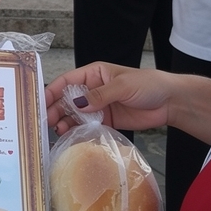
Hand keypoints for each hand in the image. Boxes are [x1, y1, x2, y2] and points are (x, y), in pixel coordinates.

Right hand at [45, 61, 176, 135]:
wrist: (169, 102)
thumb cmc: (147, 85)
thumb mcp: (122, 86)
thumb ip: (99, 95)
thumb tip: (77, 104)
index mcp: (94, 74)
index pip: (67, 81)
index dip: (53, 91)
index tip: (41, 102)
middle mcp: (92, 90)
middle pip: (68, 99)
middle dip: (56, 109)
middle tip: (48, 122)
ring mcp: (99, 107)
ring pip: (75, 114)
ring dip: (65, 121)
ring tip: (59, 131)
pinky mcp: (106, 121)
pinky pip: (87, 126)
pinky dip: (78, 130)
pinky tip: (71, 136)